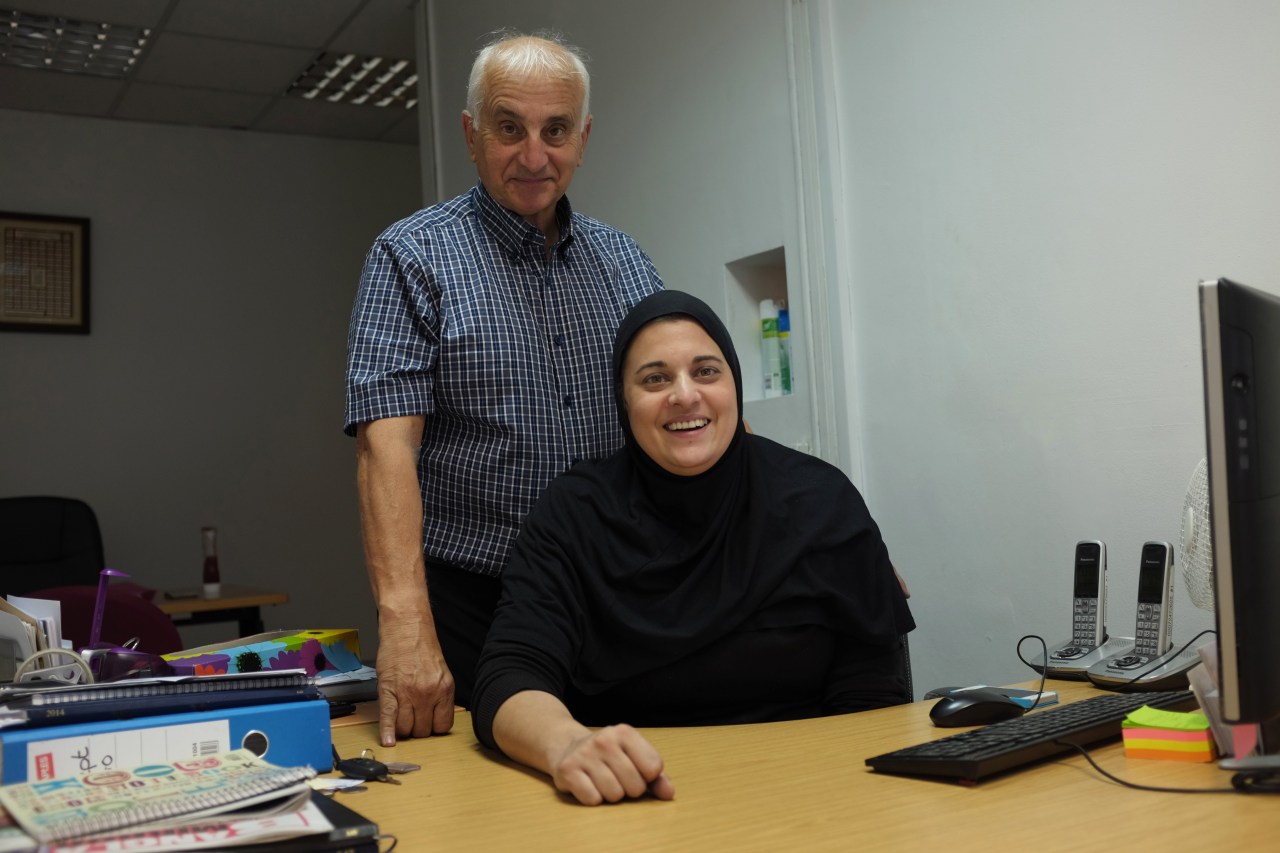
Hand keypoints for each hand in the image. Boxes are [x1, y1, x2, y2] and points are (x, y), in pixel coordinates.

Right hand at [375, 618, 454, 745]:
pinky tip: (387, 741)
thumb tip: (436, 716)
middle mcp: (428, 693)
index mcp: (444, 689)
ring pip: (406, 728)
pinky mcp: (389, 690)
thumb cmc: (421, 647)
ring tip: (400, 720)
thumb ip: (439, 695)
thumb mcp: (440, 672)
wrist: (406, 627)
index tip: (428, 726)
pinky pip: (388, 718)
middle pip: (423, 730)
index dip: (434, 729)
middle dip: (417, 730)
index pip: (443, 726)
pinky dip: (387, 732)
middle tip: (412, 721)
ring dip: (402, 730)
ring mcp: (408, 693)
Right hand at [550, 724, 674, 805]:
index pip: (654, 768)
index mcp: (625, 733)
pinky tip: (588, 785)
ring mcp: (584, 754)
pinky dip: (593, 798)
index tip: (636, 770)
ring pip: (614, 795)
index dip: (647, 777)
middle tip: (617, 778)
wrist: (566, 746)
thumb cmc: (608, 756)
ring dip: (611, 795)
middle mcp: (604, 740)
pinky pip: (593, 800)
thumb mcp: (634, 757)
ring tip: (602, 781)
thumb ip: (656, 777)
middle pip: (635, 786)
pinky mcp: (567, 770)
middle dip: (630, 789)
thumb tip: (669, 794)